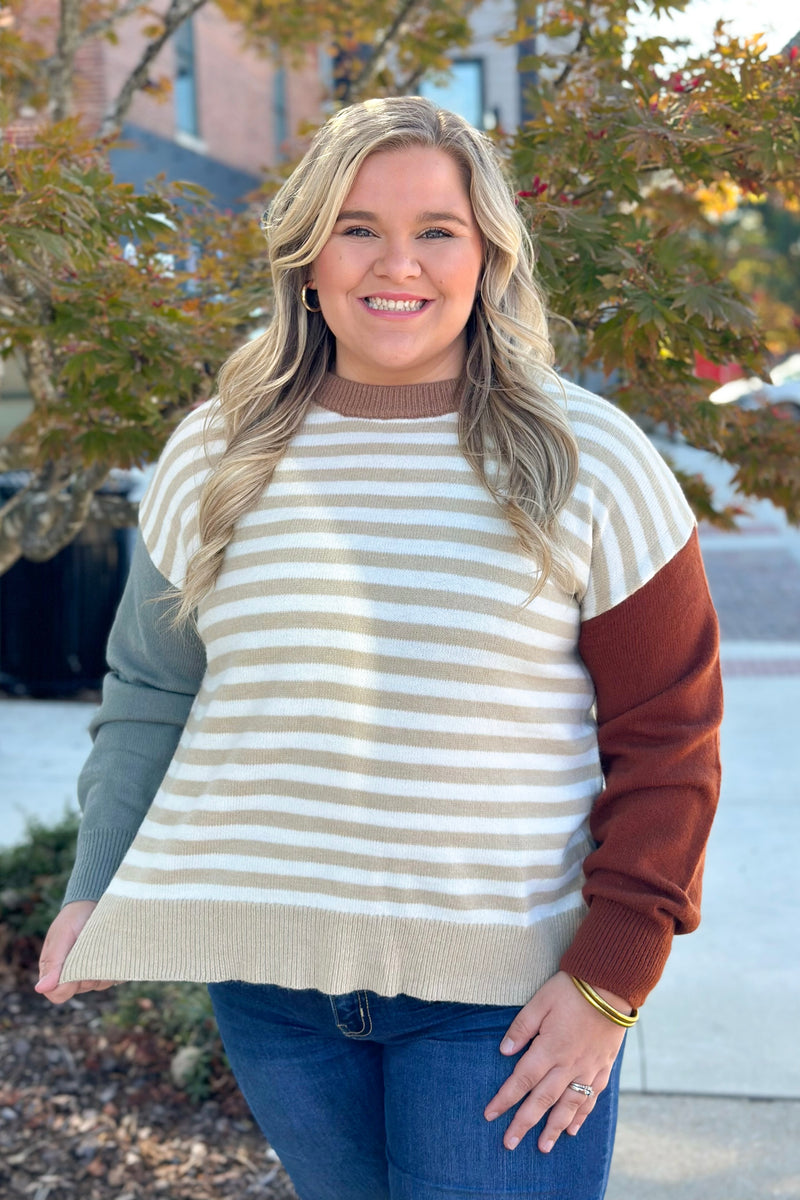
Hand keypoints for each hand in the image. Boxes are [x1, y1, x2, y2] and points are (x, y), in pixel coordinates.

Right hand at [35, 900, 114, 1004]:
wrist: (95, 903)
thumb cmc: (73, 919)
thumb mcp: (61, 936)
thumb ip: (53, 962)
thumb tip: (40, 989)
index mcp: (55, 971)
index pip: (58, 994)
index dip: (67, 985)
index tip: (75, 965)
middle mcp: (75, 976)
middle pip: (82, 988)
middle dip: (88, 970)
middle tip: (91, 946)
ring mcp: (94, 973)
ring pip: (101, 983)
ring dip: (104, 967)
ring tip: (103, 944)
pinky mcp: (112, 968)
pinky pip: (117, 976)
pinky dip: (117, 964)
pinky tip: (115, 949)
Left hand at [484, 970, 627, 1152]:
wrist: (611, 986)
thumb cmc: (572, 990)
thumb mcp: (540, 1001)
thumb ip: (522, 1027)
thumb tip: (504, 1051)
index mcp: (549, 1048)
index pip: (522, 1080)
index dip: (505, 1099)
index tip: (490, 1115)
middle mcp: (568, 1065)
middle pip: (542, 1100)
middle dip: (524, 1123)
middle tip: (509, 1143)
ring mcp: (587, 1070)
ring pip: (568, 1106)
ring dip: (553, 1129)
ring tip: (542, 1147)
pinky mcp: (602, 1069)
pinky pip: (591, 1099)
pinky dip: (581, 1116)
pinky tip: (572, 1129)